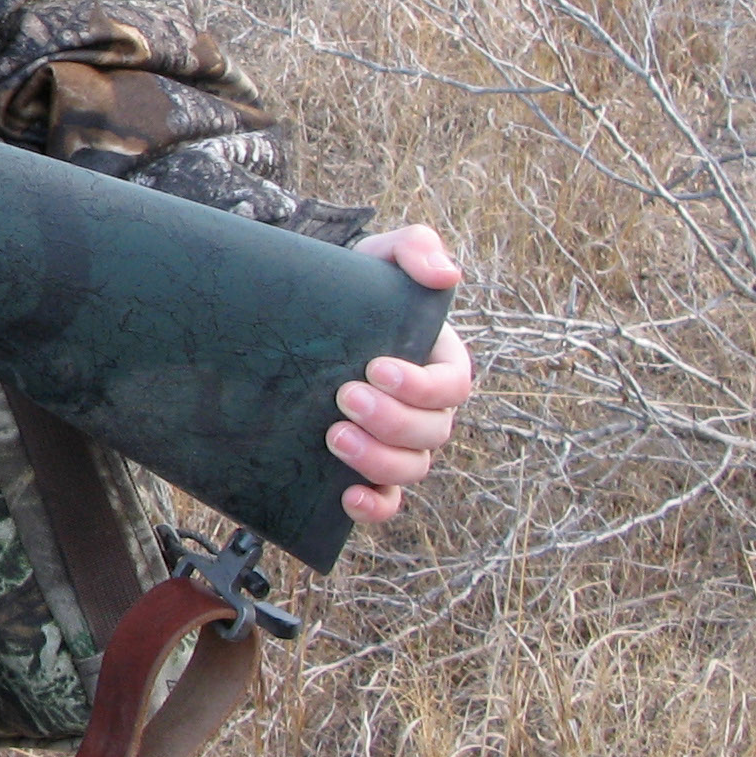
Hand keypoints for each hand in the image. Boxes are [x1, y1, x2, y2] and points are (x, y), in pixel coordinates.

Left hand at [332, 225, 472, 524]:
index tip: (376, 368)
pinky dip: (375, 507)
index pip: (453, 386)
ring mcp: (397, 443)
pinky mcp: (366, 467)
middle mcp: (425, 410)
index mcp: (439, 365)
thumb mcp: (381, 257)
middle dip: (392, 422)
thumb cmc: (354, 287)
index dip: (421, 386)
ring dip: (378, 462)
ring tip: (335, 437)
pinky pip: (386, 500)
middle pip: (431, 433)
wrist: (302, 317)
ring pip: (410, 469)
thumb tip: (446, 274)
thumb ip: (416, 249)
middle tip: (344, 398)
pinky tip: (348, 500)